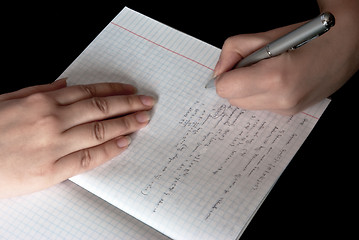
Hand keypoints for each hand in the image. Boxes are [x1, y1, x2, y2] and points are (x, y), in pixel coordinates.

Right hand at [0, 79, 154, 197]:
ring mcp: (53, 144)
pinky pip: (89, 157)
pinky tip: (124, 143)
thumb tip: (66, 84)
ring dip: (125, 123)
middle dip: (128, 104)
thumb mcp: (7, 100)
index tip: (129, 90)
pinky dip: (109, 149)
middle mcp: (52, 119)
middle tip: (146, 103)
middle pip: (101, 108)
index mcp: (41, 101)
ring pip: (100, 129)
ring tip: (142, 120)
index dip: (113, 90)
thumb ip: (39, 89)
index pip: (88, 92)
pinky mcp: (52, 170)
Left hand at [214, 4, 358, 114]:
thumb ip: (233, 50)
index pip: (226, 89)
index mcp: (275, 78)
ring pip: (246, 105)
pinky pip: (261, 106)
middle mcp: (281, 100)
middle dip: (236, 82)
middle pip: (233, 100)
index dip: (224, 75)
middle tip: (252, 64)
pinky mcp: (291, 113)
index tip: (233, 65)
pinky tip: (277, 79)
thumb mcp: (265, 36)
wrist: (346, 47)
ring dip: (248, 88)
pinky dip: (261, 93)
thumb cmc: (309, 37)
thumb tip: (219, 72)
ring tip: (267, 70)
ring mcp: (287, 109)